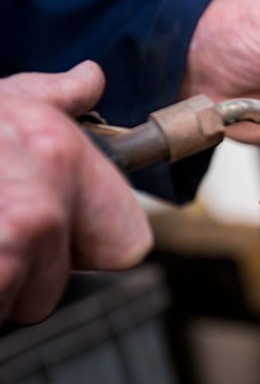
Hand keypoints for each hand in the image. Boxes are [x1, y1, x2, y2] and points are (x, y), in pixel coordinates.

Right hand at [0, 61, 151, 323]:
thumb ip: (49, 97)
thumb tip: (89, 79)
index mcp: (62, 158)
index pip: (125, 243)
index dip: (88, 243)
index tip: (57, 233)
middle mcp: (40, 208)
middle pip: (58, 284)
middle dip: (21, 271)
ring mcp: (5, 248)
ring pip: (17, 305)